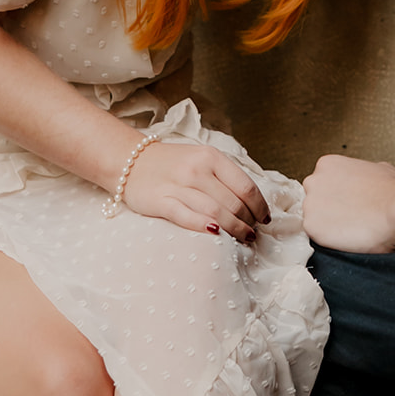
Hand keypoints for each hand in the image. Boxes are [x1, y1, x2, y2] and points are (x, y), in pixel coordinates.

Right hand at [119, 142, 269, 242]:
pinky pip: (187, 216)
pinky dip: (204, 226)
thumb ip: (224, 176)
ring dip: (234, 229)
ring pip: (215, 212)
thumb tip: (252, 203)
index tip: (264, 219)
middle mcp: (197, 169)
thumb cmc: (173, 164)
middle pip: (233, 202)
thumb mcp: (202, 159)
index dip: (259, 206)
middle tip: (253, 233)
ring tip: (243, 238)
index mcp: (211, 157)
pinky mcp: (161, 201)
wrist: (130, 160)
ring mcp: (178, 185)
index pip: (246, 186)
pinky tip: (217, 234)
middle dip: (249, 221)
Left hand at [302, 155, 394, 252]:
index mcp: (327, 164)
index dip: (336, 194)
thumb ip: (362, 171)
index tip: (348, 202)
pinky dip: (329, 238)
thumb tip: (366, 179)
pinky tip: (346, 236)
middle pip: (314, 198)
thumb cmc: (391, 192)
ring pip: (313, 217)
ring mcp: (310, 204)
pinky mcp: (311, 227)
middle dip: (328, 207)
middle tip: (348, 216)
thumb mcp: (378, 168)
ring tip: (350, 228)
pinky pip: (316, 235)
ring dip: (328, 224)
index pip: (323, 182)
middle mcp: (313, 181)